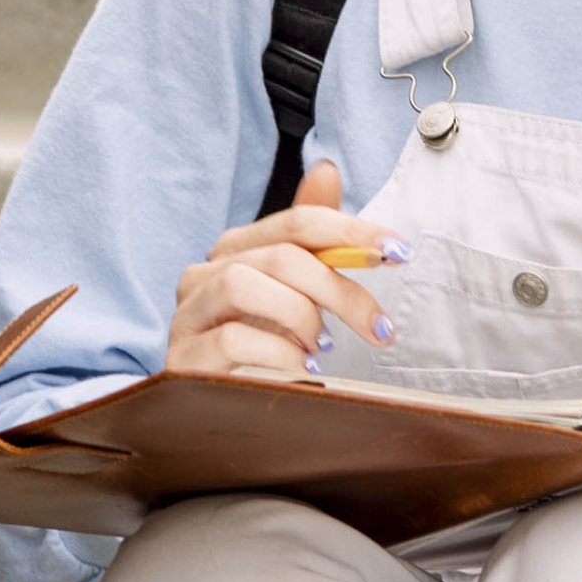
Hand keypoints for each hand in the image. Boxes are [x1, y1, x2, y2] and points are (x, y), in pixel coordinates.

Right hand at [164, 160, 408, 375]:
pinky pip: (232, 339)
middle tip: (379, 326)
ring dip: (300, 317)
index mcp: (235, 249)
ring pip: (244, 285)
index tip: (398, 252)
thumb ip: (309, 237)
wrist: (210, 412)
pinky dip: (278, 353)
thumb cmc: (257, 343)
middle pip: (279, 256)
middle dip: (339, 288)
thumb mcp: (288, 291)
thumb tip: (326, 169)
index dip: (351, 232)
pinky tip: (300, 369)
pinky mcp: (183, 356)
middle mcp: (205, 272)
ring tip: (322, 348)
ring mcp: (189, 313)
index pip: (297, 223)